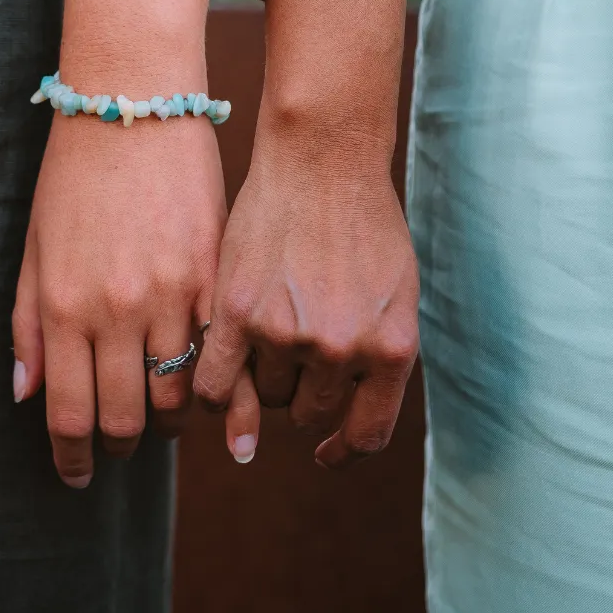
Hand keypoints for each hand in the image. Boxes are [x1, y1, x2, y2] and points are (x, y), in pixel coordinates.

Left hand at [12, 106, 226, 487]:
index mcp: (66, 307)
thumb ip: (28, 326)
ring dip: (172, 417)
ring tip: (164, 410)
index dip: (73, 457)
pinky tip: (202, 376)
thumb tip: (25, 396)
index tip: (77, 474)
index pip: (69, 415)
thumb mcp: (35, 248)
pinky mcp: (214, 270)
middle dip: (123, 444)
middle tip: (122, 443)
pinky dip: (212, 377)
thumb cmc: (72, 175)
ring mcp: (172, 292)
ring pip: (182, 394)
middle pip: (129, 417)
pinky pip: (219, 350)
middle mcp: (118, 309)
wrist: (132, 103)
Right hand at [193, 118, 418, 468]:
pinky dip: (215, 391)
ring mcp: (287, 333)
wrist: (323, 158)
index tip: (325, 454)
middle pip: (308, 412)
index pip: (366, 434)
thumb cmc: (364, 219)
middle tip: (293, 345)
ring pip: (265, 394)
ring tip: (267, 319)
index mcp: (392, 349)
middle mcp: (342, 349)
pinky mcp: (237, 312)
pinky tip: (220, 371)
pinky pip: (215, 384)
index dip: (343, 451)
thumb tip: (339, 423)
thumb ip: (377, 357)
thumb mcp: (396, 293)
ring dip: (263, 372)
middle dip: (301, 390)